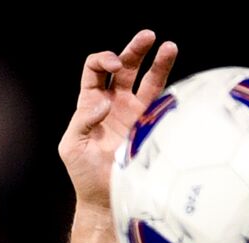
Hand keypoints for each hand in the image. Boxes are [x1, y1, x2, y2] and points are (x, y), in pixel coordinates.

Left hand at [59, 29, 177, 211]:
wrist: (106, 199)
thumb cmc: (83, 174)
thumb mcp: (72, 146)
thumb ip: (82, 121)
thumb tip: (104, 103)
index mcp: (90, 104)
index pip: (95, 69)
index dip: (103, 60)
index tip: (114, 68)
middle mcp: (114, 104)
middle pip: (125, 66)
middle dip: (135, 49)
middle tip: (148, 37)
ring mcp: (134, 114)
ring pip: (148, 80)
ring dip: (159, 62)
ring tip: (169, 47)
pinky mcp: (151, 127)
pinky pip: (162, 103)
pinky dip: (169, 90)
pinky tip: (176, 80)